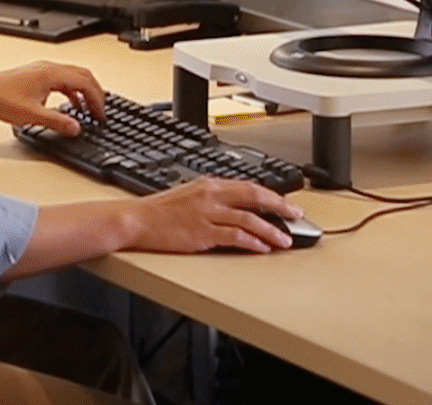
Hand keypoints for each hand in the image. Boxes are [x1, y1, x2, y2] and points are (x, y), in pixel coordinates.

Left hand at [0, 61, 105, 135]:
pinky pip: (62, 80)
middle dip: (95, 93)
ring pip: (73, 76)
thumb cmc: (1, 98)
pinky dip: (72, 91)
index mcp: (51, 73)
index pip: (85, 82)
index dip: (97, 98)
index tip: (101, 114)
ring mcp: (42, 70)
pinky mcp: (37, 75)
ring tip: (89, 110)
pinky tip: (71, 105)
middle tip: (100, 111)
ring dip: (84, 91)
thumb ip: (57, 122)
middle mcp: (48, 68)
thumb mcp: (33, 115)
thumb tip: (76, 128)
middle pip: (83, 75)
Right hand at [127, 178, 301, 252]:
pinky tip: (262, 247)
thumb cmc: (157, 212)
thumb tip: (234, 208)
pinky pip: (235, 237)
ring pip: (249, 219)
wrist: (136, 220)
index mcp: (208, 185)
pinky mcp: (202, 233)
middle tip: (296, 216)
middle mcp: (210, 196)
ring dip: (271, 230)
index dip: (271, 196)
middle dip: (280, 207)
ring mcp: (207, 214)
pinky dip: (252, 242)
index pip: (247, 186)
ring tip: (285, 240)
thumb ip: (211, 198)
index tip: (285, 204)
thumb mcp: (187, 195)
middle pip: (254, 197)